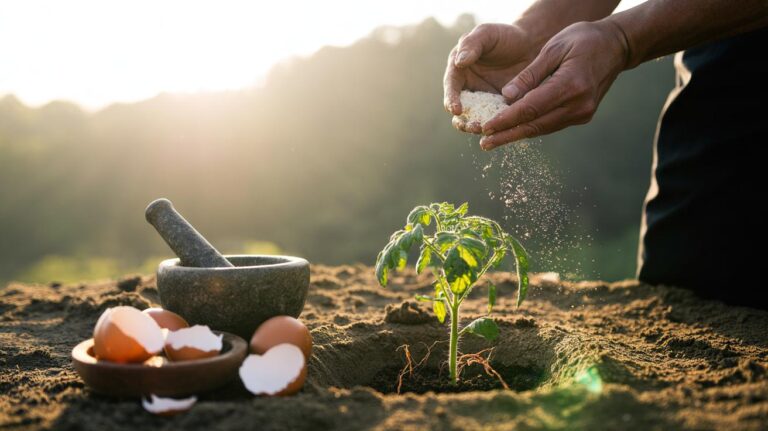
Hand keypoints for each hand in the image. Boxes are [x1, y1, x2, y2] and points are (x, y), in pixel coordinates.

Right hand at [443, 23, 540, 133]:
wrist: (530, 44)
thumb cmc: (504, 36)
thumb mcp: (486, 34)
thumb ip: (471, 45)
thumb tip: (459, 62)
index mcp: (458, 71)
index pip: (451, 87)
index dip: (451, 99)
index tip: (456, 109)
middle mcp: (467, 89)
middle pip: (459, 110)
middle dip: (463, 121)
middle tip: (472, 125)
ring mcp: (483, 101)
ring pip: (475, 119)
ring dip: (476, 127)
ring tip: (484, 130)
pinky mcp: (499, 109)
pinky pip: (495, 121)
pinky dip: (496, 128)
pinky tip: (501, 131)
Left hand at [480, 20, 628, 149]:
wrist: (616, 46)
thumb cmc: (583, 39)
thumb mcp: (553, 48)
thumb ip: (530, 75)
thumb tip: (506, 96)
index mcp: (571, 85)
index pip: (531, 108)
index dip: (506, 119)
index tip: (486, 127)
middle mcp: (578, 105)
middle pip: (535, 125)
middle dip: (507, 135)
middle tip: (484, 143)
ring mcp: (582, 113)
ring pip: (542, 128)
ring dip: (516, 135)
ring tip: (492, 140)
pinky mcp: (581, 116)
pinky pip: (550, 124)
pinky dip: (531, 127)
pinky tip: (512, 131)